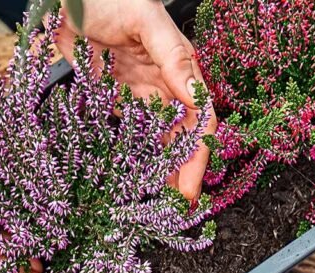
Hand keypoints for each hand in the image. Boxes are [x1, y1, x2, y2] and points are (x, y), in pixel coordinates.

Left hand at [55, 0, 216, 199]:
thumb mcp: (147, 21)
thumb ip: (172, 57)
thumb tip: (195, 95)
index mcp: (181, 69)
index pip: (199, 120)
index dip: (199, 156)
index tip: (191, 188)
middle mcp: (165, 86)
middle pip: (182, 137)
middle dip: (184, 172)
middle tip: (176, 209)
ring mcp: (139, 94)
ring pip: (158, 141)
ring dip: (162, 170)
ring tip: (161, 204)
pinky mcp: (114, 99)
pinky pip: (130, 133)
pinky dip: (135, 156)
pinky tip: (135, 178)